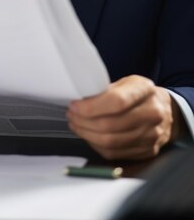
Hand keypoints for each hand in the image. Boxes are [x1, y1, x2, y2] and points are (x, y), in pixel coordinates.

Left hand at [66, 75, 185, 159]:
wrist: (166, 111)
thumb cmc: (140, 95)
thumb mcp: (127, 82)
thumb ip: (106, 90)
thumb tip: (79, 100)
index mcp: (145, 90)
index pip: (116, 102)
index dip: (91, 107)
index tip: (75, 106)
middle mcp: (152, 113)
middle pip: (111, 125)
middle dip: (84, 122)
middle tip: (71, 116)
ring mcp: (151, 135)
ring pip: (111, 142)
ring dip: (87, 134)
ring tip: (76, 125)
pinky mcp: (147, 151)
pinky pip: (115, 153)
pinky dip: (96, 145)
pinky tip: (88, 136)